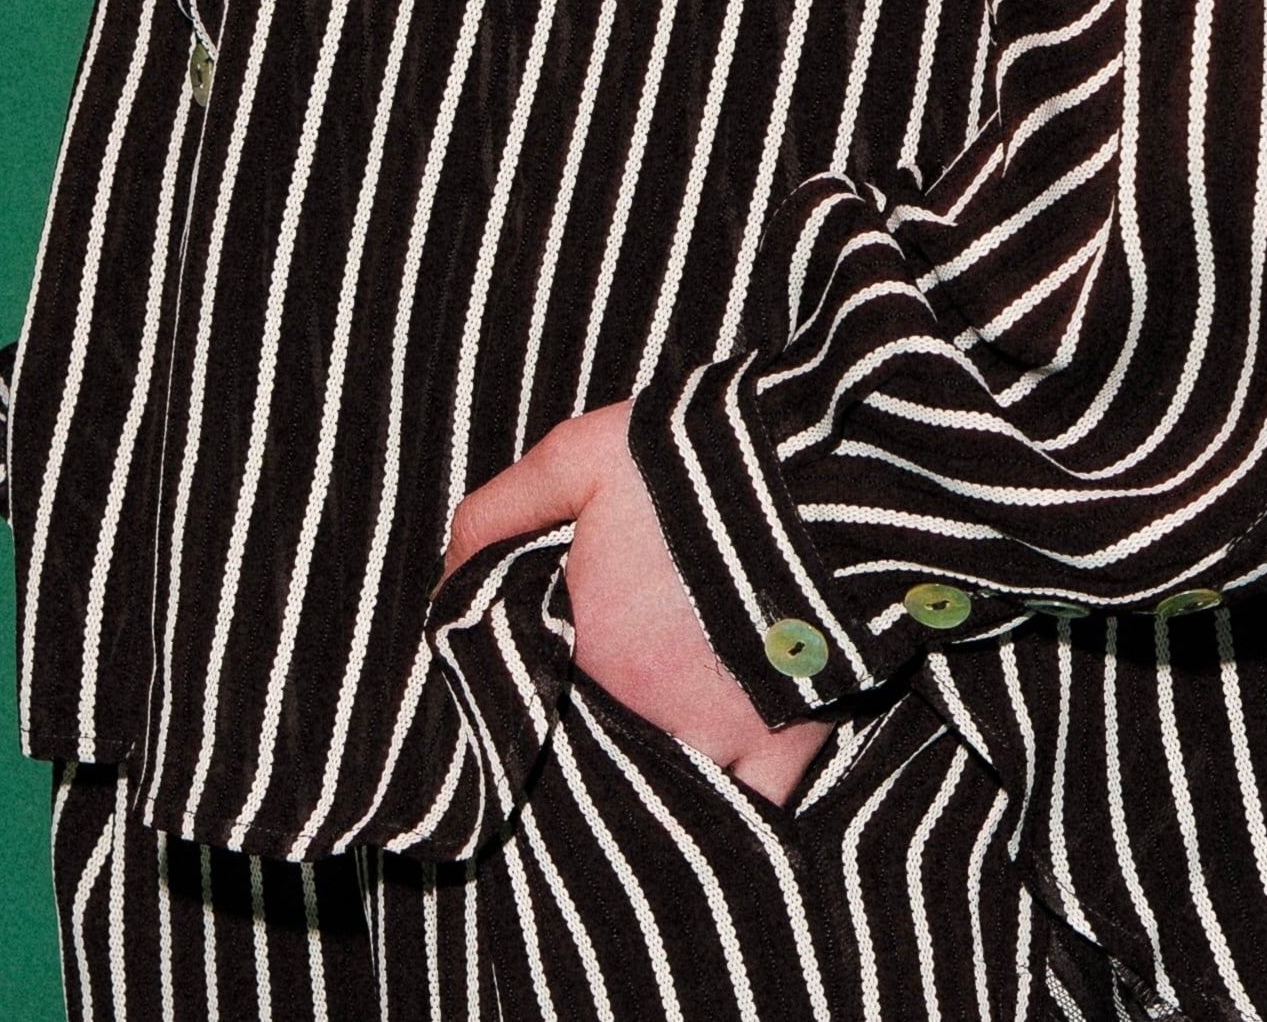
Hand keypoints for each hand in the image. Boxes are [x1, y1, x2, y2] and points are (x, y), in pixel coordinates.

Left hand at [446, 400, 830, 804]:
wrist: (818, 470)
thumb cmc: (694, 458)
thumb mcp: (576, 456)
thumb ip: (496, 513)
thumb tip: (448, 575)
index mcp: (585, 642)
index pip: (524, 692)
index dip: (525, 680)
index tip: (543, 657)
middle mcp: (639, 707)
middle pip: (586, 748)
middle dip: (581, 731)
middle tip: (597, 691)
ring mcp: (714, 737)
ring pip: (656, 788)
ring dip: (643, 771)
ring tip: (649, 730)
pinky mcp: (783, 748)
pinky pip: (743, 811)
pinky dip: (724, 807)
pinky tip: (711, 779)